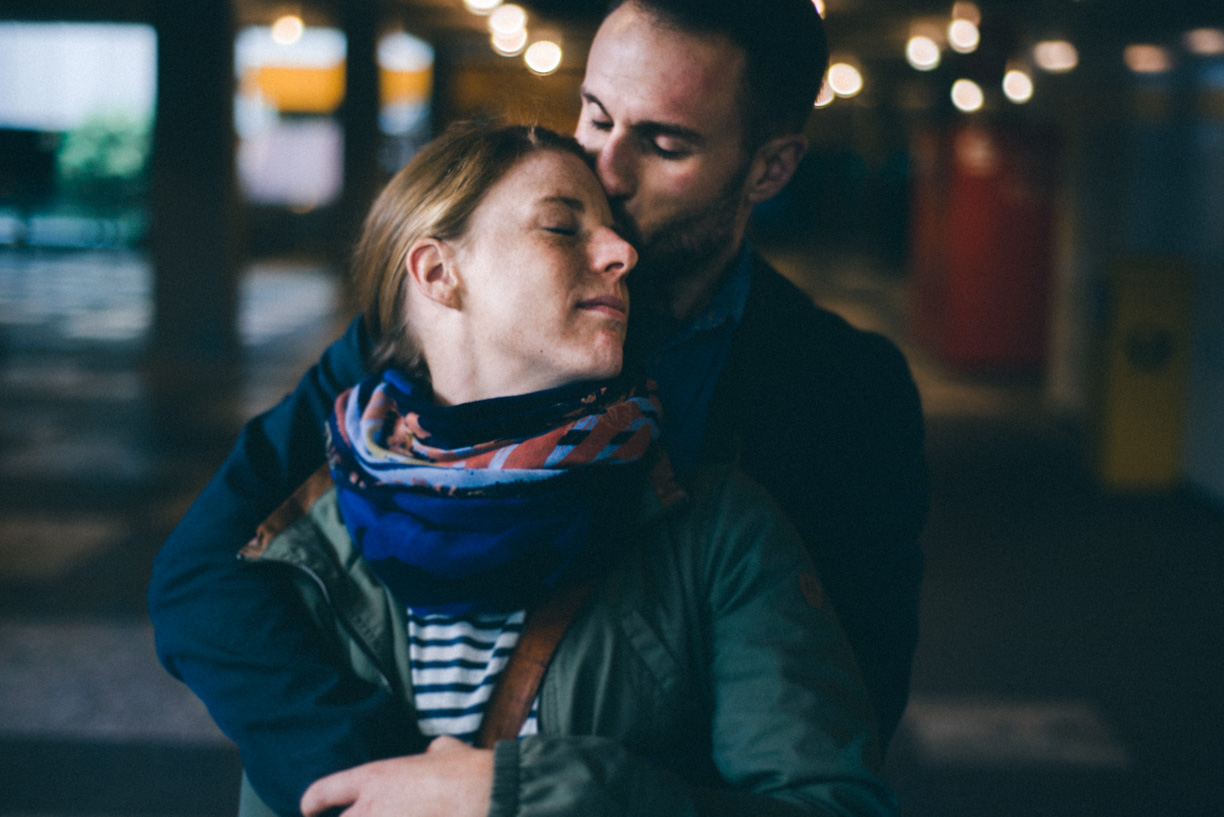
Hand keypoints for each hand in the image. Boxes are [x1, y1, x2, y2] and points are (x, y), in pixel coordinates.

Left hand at [300, 736, 494, 816]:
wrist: (485, 797)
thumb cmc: (468, 773)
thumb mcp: (447, 751)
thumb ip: (434, 751)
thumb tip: (435, 750)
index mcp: (376, 779)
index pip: (325, 790)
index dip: (312, 801)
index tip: (307, 809)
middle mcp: (370, 811)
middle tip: (362, 816)